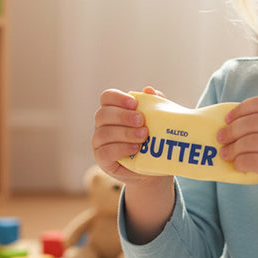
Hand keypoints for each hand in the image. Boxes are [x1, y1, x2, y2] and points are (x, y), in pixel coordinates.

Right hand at [92, 86, 174, 242]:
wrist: (155, 167)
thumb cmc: (154, 139)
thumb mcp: (158, 120)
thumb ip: (154, 104)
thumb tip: (149, 90)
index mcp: (114, 110)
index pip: (107, 97)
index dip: (118, 98)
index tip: (134, 103)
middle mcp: (103, 124)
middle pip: (103, 114)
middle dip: (123, 116)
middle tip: (142, 120)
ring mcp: (100, 142)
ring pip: (104, 133)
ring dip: (125, 133)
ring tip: (143, 136)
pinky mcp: (102, 159)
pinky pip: (105, 152)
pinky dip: (121, 148)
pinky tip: (135, 148)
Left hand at [217, 96, 257, 233]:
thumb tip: (228, 122)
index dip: (241, 109)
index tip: (227, 119)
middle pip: (253, 122)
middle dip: (232, 130)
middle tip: (220, 138)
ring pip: (250, 141)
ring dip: (233, 148)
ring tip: (225, 154)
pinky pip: (251, 160)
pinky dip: (239, 163)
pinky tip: (238, 166)